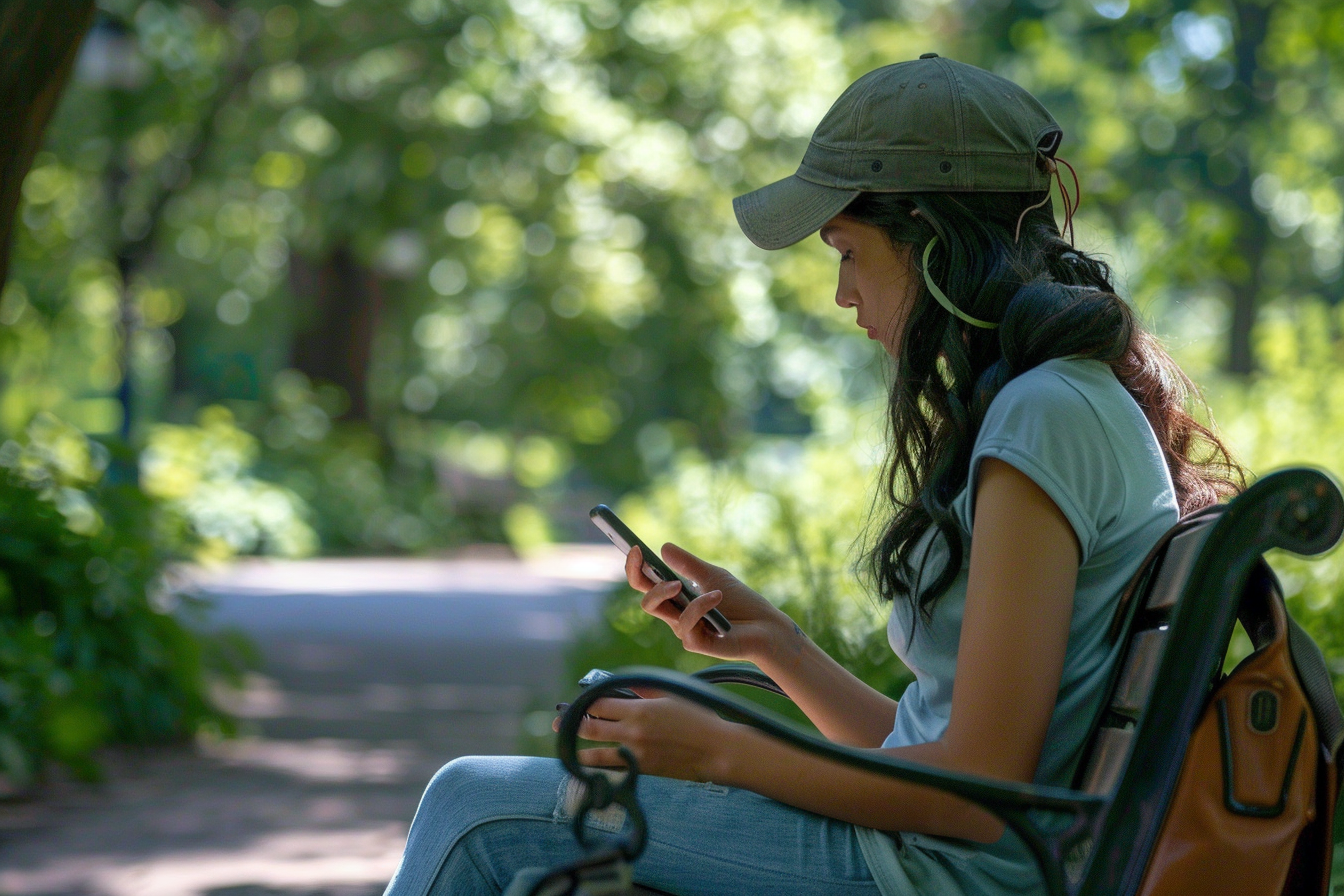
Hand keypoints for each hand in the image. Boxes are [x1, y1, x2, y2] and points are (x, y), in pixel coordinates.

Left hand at [553, 694, 734, 781]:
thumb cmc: (698, 716)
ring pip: (596, 753)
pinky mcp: (642, 771)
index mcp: (639, 708)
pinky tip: (586, 766)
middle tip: (559, 722)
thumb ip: (643, 689)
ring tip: (565, 745)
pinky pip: (612, 769)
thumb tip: (621, 685)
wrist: (717, 750)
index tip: (579, 700)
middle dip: (572, 723)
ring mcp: (635, 754)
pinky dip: (596, 767)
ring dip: (577, 748)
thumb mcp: (670, 694)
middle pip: (591, 727)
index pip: (599, 703)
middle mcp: (632, 732)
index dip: (585, 702)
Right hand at [625, 543, 795, 664]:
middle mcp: (676, 616)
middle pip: (646, 600)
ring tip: (681, 583)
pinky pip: (685, 623)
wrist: (767, 626)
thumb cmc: (741, 603)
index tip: (634, 548)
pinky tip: (715, 596)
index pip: (647, 586)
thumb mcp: (713, 575)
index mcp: (678, 599)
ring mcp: (685, 631)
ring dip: (668, 590)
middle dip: (639, 577)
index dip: (635, 568)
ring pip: (658, 610)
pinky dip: (699, 606)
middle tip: (645, 560)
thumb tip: (663, 547)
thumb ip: (688, 564)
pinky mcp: (695, 644)